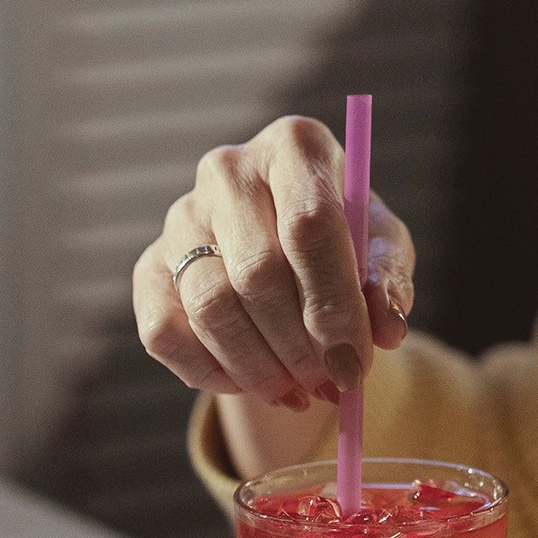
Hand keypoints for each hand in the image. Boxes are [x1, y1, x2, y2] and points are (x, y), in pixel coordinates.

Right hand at [133, 116, 414, 410]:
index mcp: (295, 147)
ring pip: (211, 307)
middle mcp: (229, 170)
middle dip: (299, 344)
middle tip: (331, 383)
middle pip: (257, 271)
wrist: (288, 246)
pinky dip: (211, 371)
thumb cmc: (345, 240)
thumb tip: (388, 329)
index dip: (333, 302)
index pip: (309, 225)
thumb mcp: (382, 247)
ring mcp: (181, 215)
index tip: (354, 361)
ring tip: (299, 390)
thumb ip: (388, 281)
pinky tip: (252, 381)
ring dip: (259, 366)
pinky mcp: (148, 264)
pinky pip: (165, 332)